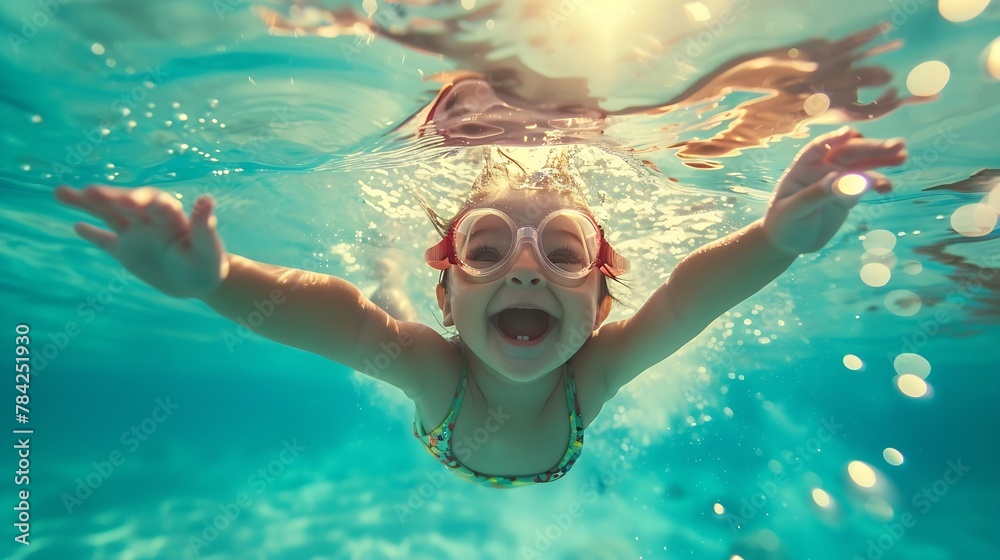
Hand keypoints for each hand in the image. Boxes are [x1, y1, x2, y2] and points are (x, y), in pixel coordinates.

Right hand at [54, 185, 228, 297]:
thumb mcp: (210, 251)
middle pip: (126, 205)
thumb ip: (204, 227)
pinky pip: (105, 240)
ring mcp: (135, 234)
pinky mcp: (125, 251)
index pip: (156, 204)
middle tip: (89, 191)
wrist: (200, 282)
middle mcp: (150, 220)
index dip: (144, 200)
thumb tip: (206, 199)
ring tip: (60, 192)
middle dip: (110, 198)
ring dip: (87, 204)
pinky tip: (77, 225)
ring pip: (108, 215)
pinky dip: (92, 234)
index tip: (131, 201)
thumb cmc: (209, 265)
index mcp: (172, 218)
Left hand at [762, 127, 906, 254]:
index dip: (835, 139)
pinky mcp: (847, 195)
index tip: (851, 134)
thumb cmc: (783, 223)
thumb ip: (815, 194)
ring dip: (881, 159)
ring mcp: (837, 180)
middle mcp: (822, 169)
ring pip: (861, 165)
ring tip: (903, 155)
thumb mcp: (793, 210)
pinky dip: (878, 183)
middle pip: (849, 152)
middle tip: (898, 144)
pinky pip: (865, 184)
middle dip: (871, 148)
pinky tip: (888, 186)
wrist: (788, 242)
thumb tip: (838, 179)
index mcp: (803, 167)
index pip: (819, 147)